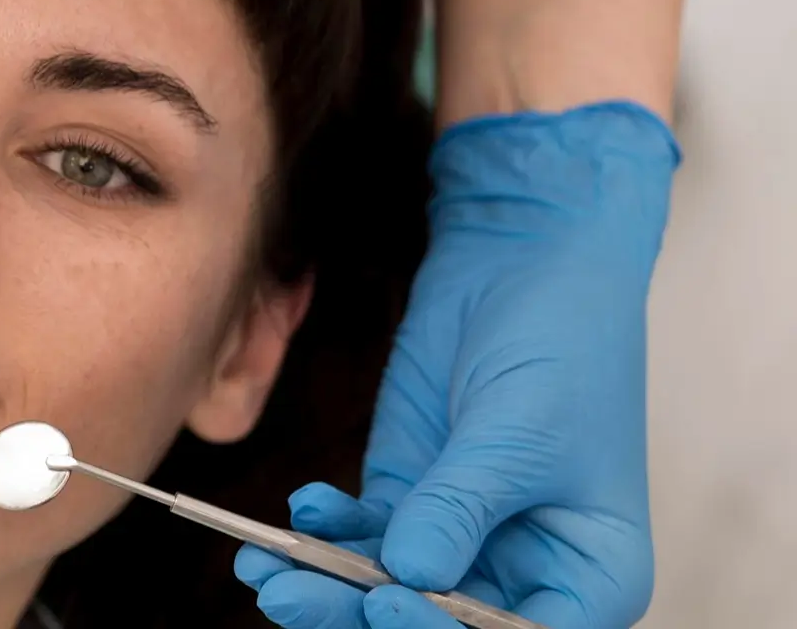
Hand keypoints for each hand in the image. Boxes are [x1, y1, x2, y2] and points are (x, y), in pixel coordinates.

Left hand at [235, 103, 679, 627]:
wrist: (525, 260)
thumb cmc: (563, 340)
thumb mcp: (517, 429)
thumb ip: (460, 506)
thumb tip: (407, 576)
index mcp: (590, 576)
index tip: (384, 603)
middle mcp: (525, 570)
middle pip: (437, 623)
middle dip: (359, 614)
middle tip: (288, 595)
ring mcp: (461, 535)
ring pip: (387, 586)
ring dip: (323, 580)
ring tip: (263, 567)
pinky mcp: (410, 493)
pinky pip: (362, 535)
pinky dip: (325, 529)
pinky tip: (303, 505)